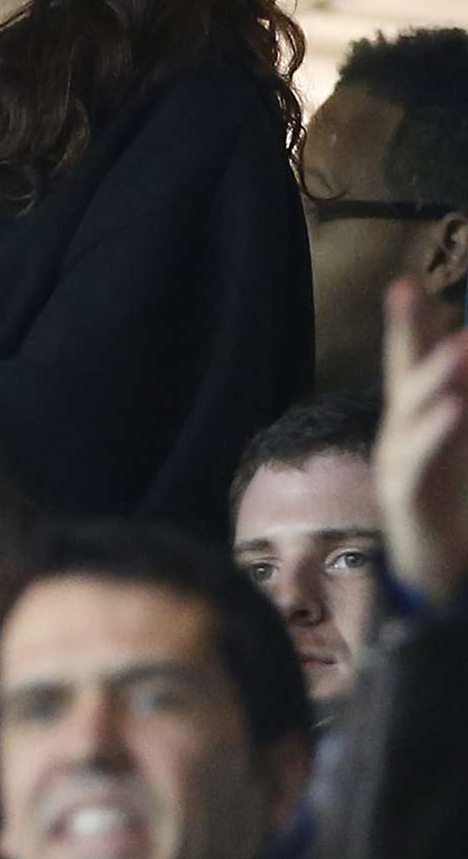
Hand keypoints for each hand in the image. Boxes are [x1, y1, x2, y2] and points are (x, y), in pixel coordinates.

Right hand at [377, 278, 467, 607]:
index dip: (411, 324)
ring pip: (411, 411)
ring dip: (435, 375)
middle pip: (401, 374)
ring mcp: (397, 463)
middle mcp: (401, 435)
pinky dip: (436, 429)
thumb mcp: (462, 450)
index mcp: (420, 422)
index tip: (408, 283)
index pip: (411, 364)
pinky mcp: (405, 496)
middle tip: (407, 289)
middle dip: (406, 331)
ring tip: (459, 345)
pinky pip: (420, 457)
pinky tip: (453, 406)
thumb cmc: (455, 510)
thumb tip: (460, 378)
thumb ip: (458, 408)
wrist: (437, 575)